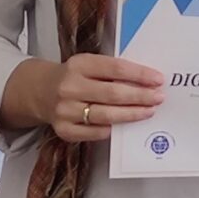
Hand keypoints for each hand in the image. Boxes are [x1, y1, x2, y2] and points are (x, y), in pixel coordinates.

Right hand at [15, 51, 165, 141]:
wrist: (40, 91)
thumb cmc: (75, 77)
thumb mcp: (89, 65)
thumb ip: (112, 71)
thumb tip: (148, 81)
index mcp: (79, 64)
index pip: (116, 68)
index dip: (140, 74)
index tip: (159, 79)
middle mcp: (69, 87)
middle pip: (113, 93)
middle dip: (141, 96)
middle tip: (159, 98)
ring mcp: (64, 110)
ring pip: (106, 115)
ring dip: (131, 114)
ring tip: (149, 111)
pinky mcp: (63, 130)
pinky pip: (94, 133)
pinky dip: (111, 130)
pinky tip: (124, 126)